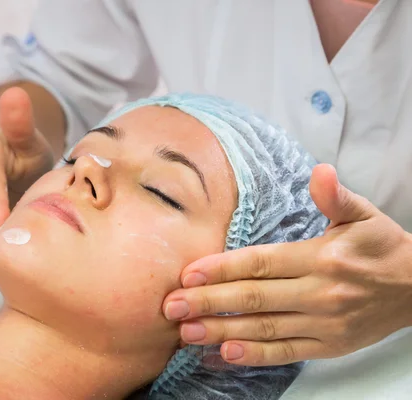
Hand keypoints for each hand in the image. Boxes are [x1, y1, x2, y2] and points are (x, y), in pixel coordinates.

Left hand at [163, 164, 411, 365]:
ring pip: (263, 328)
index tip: (188, 273)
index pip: (261, 263)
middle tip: (171, 306)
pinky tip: (223, 354)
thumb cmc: (382, 248)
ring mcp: (323, 324)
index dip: (222, 269)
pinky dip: (253, 356)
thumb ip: (336, 197)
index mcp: (321, 258)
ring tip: (185, 332)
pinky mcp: (328, 346)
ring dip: (221, 331)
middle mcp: (319, 293)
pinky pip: (285, 353)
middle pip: (254, 297)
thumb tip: (320, 172)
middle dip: (208, 302)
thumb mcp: (363, 216)